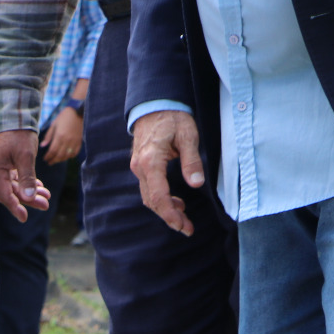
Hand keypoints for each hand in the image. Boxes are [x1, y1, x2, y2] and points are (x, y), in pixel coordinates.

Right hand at [0, 128, 50, 222]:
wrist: (14, 114)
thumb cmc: (19, 133)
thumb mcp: (26, 156)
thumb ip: (27, 178)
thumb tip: (29, 197)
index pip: (4, 194)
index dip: (15, 207)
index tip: (24, 218)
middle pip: (10, 192)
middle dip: (28, 199)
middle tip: (45, 205)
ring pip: (14, 186)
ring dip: (30, 191)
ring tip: (46, 196)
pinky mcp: (3, 164)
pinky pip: (14, 178)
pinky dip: (26, 183)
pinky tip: (39, 186)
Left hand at [40, 107, 81, 163]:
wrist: (78, 111)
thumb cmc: (64, 117)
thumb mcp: (54, 124)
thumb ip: (48, 136)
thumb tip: (42, 146)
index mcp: (59, 136)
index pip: (52, 151)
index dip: (48, 157)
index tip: (45, 159)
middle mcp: (67, 140)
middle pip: (59, 155)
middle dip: (53, 160)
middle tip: (49, 162)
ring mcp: (74, 142)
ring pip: (67, 156)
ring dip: (61, 160)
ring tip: (56, 160)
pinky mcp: (80, 141)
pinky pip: (75, 153)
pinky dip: (70, 157)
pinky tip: (66, 157)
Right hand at [129, 109, 203, 235]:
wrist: (153, 105)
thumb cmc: (173, 118)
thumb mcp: (188, 136)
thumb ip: (191, 161)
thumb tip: (196, 183)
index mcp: (151, 162)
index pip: (158, 196)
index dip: (170, 213)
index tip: (183, 225)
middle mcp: (140, 168)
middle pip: (152, 201)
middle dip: (169, 217)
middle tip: (187, 229)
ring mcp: (138, 168)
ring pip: (149, 197)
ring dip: (165, 210)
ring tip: (184, 219)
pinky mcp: (141, 167)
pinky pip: (149, 189)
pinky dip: (161, 200)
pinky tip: (177, 203)